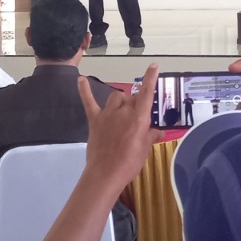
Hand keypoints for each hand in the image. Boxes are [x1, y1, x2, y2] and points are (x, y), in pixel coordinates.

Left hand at [77, 63, 159, 190]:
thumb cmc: (129, 163)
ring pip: (116, 97)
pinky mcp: (95, 120)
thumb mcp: (145, 150)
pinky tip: (81, 80)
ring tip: (123, 111)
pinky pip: (89, 102)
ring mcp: (108, 115)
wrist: (106, 174)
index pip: (146, 93)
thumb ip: (151, 136)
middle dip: (137, 104)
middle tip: (138, 119)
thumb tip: (159, 132)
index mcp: (139, 118)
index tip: (153, 66)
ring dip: (121, 101)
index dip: (150, 78)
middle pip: (132, 98)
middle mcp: (123, 112)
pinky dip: (85, 91)